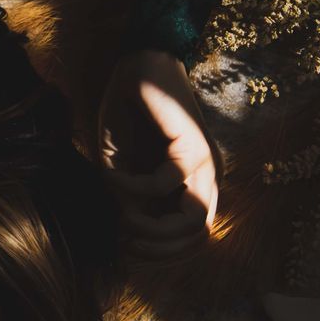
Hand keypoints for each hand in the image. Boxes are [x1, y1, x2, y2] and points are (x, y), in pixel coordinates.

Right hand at [96, 49, 219, 260]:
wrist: (137, 68)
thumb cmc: (129, 114)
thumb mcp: (123, 166)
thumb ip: (130, 199)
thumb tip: (127, 234)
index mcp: (194, 185)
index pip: (192, 238)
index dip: (161, 253)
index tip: (126, 248)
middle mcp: (207, 179)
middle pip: (197, 237)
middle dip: (158, 248)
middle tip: (124, 240)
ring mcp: (206, 164)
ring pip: (194, 221)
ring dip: (154, 228)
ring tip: (123, 219)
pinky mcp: (194, 146)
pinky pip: (165, 183)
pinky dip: (132, 185)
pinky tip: (112, 175)